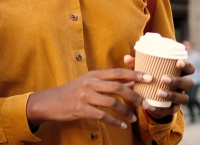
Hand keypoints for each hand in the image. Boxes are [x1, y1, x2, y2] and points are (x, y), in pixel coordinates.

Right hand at [26, 69, 153, 128]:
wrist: (50, 102)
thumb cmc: (72, 92)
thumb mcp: (88, 83)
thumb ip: (107, 82)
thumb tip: (131, 82)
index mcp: (93, 75)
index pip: (117, 72)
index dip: (135, 74)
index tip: (150, 78)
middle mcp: (90, 83)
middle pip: (118, 87)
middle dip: (135, 95)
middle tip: (147, 103)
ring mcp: (85, 95)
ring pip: (112, 102)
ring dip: (126, 111)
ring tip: (133, 118)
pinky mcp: (81, 109)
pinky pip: (102, 116)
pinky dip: (115, 122)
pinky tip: (122, 126)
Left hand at [123, 55, 194, 119]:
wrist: (151, 94)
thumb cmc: (150, 76)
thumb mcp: (144, 69)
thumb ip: (137, 64)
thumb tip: (127, 58)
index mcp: (179, 73)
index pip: (190, 68)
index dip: (187, 65)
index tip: (178, 62)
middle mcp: (183, 85)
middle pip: (189, 83)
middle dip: (178, 81)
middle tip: (163, 78)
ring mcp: (180, 97)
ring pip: (184, 98)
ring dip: (172, 95)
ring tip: (159, 92)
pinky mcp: (174, 108)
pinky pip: (172, 110)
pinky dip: (162, 109)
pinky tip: (152, 107)